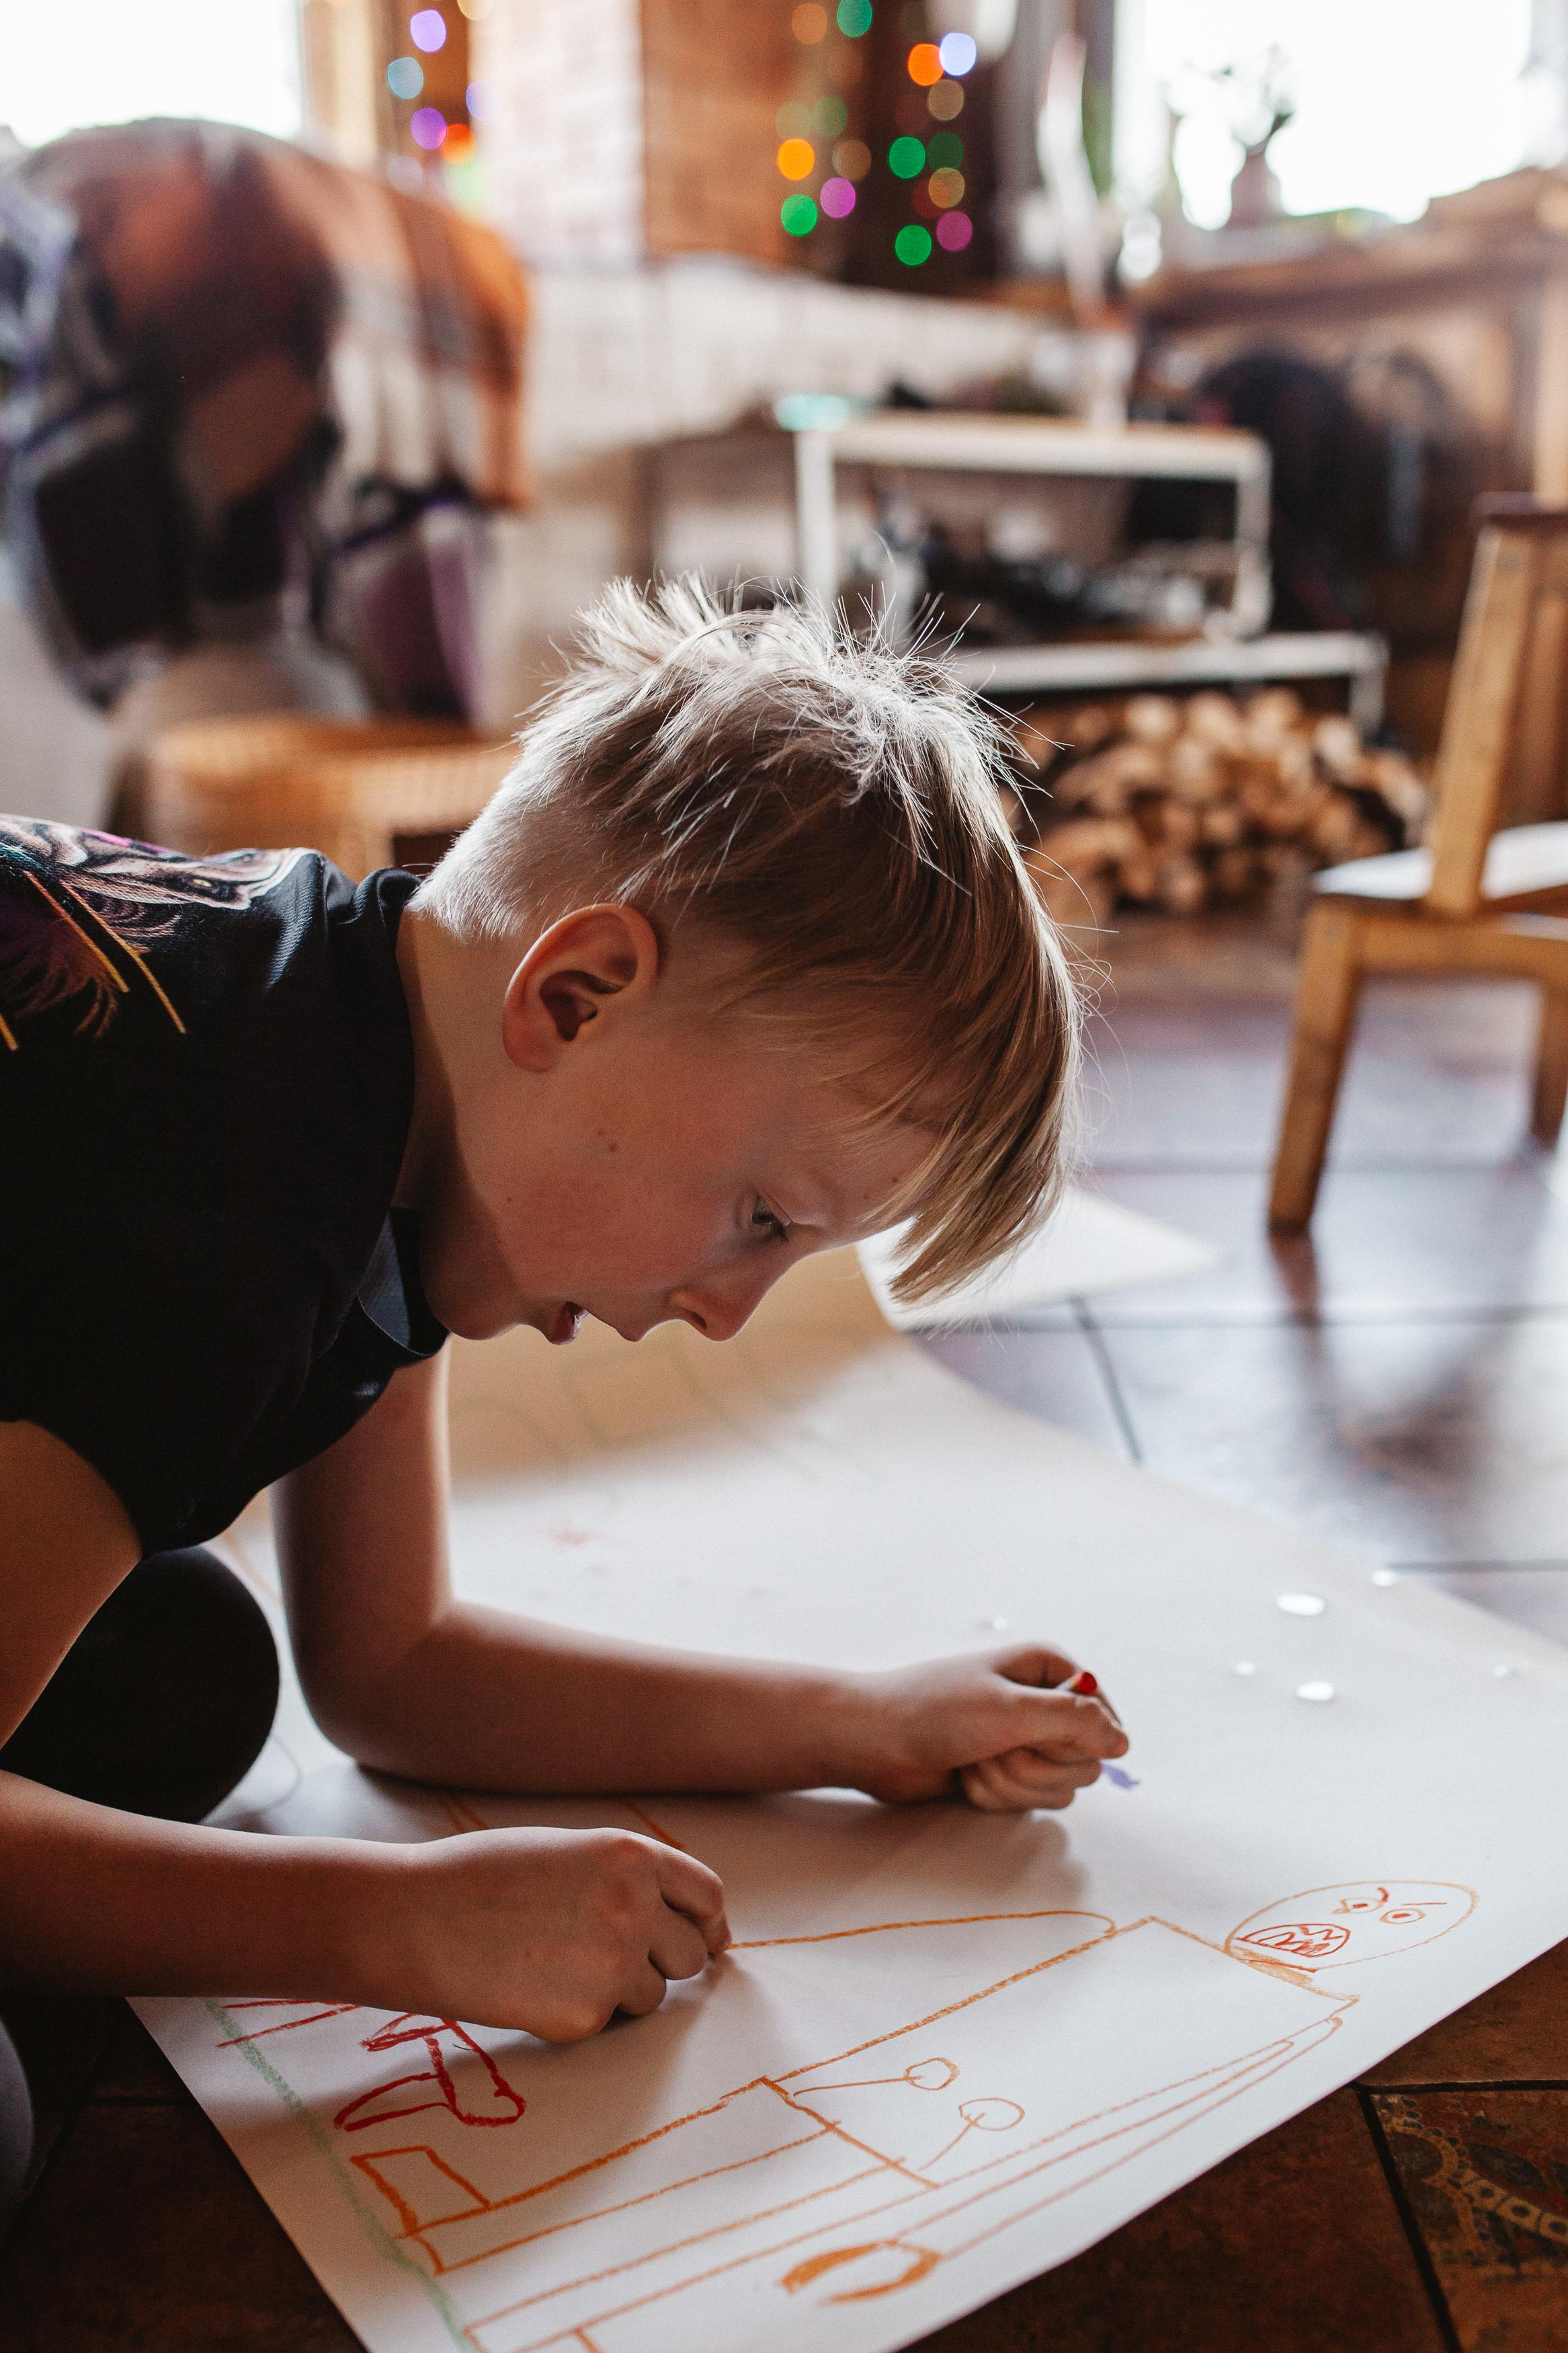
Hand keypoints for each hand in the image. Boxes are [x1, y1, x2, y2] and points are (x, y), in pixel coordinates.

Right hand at [353, 1826, 729, 2038]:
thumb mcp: (568, 1851)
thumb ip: (628, 1878)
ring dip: (621, 1990)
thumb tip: (692, 1925)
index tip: (709, 1941)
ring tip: (553, 1963)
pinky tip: (532, 1988)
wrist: (413, 1919)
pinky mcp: (583, 2019)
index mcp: (630, 1856)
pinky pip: (608, 2025)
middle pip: (690, 1954)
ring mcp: (611, 1967)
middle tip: (610, 1956)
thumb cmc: (485, 1877)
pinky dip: (581, 2014)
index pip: (707, 1895)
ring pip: (653, 1996)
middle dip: (663, 1960)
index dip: (709, 1923)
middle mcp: (633, 1908)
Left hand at [846, 1647, 1127, 1812]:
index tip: (1038, 1734)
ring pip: (1060, 1787)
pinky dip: (998, 1797)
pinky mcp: (1008, 1774)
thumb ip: (1074, 1722)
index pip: (1103, 1714)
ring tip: (975, 1762)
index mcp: (1047, 1669)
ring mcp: (1025, 1741)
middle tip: (994, 1747)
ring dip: (1013, 1784)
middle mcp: (1042, 1703)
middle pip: (1086, 1759)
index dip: (1077, 1736)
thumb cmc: (935, 1711)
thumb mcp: (1008, 1709)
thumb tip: (1124, 1743)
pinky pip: (1031, 1801)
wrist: (874, 1741)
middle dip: (1036, 1765)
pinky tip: (966, 1779)